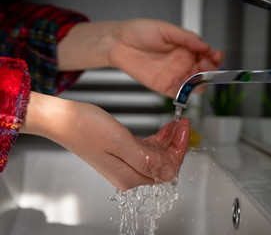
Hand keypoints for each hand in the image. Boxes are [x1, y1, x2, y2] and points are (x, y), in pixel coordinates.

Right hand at [21, 92, 189, 190]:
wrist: (62, 118)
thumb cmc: (85, 127)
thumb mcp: (120, 142)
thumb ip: (146, 160)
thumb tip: (169, 172)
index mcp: (129, 176)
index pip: (166, 171)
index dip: (179, 150)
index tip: (184, 129)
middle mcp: (127, 174)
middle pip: (163, 164)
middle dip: (176, 144)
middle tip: (183, 123)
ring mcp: (124, 164)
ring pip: (156, 156)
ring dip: (168, 140)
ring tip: (176, 122)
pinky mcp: (121, 153)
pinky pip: (146, 149)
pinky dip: (158, 139)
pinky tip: (163, 129)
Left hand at [107, 19, 223, 96]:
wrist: (119, 43)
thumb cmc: (140, 31)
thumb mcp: (166, 30)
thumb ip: (186, 38)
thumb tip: (205, 45)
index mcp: (187, 48)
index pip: (208, 55)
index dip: (215, 57)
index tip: (215, 56)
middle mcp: (184, 63)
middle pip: (205, 72)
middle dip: (210, 71)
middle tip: (205, 66)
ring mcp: (175, 75)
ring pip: (195, 85)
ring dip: (199, 82)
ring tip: (194, 75)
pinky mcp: (165, 86)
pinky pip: (179, 93)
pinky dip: (182, 91)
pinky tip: (178, 82)